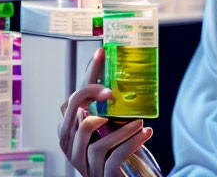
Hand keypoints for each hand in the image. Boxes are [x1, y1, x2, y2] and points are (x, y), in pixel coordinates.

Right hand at [57, 47, 153, 176]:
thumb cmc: (115, 153)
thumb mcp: (109, 129)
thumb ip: (106, 110)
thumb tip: (120, 77)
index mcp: (70, 131)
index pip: (73, 97)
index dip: (86, 75)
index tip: (101, 53)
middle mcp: (71, 145)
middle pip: (73, 108)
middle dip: (91, 92)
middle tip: (113, 91)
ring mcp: (83, 162)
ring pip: (89, 130)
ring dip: (118, 123)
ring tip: (138, 121)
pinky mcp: (101, 175)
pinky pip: (112, 155)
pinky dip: (132, 142)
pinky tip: (146, 133)